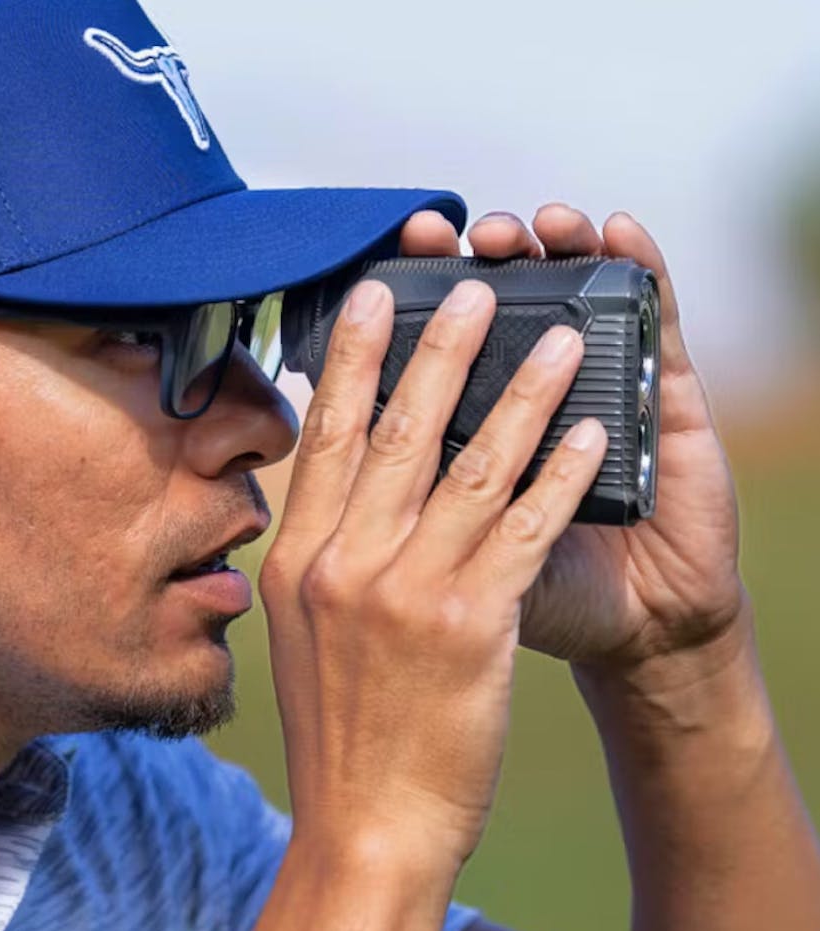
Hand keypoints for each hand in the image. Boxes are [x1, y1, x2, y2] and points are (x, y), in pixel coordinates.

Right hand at [259, 268, 607, 865]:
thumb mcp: (305, 632)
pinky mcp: (471, 625)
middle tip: (475, 286)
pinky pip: (524, 529)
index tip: (376, 297)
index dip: (355, 360)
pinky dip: (562, 475)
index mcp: (299, 560)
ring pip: (473, 467)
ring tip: (561, 338)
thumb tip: (340, 485)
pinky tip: (592, 435)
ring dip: (523, 394)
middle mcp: (344, 563)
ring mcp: (404, 592)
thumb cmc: (340, 731)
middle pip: (399, 433)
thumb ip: (322, 555)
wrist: (365, 824)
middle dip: (441, 350)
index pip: (328, 438)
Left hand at [398, 207, 746, 674]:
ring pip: (572, 298)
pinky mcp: (672, 396)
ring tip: (516, 227)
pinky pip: (657, 325)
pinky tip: (618, 235)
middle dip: (459, 268)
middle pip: (496, 312)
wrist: (643, 629)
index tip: (365, 279)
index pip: (429, 363)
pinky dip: (641, 276)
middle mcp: (534, 398)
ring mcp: (604, 386)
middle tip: (430, 229)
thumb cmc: (542, 592)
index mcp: (476, 432)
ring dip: (544, 254)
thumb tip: (331, 458)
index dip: (399, 320)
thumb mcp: (456, 561)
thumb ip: (405, 510)